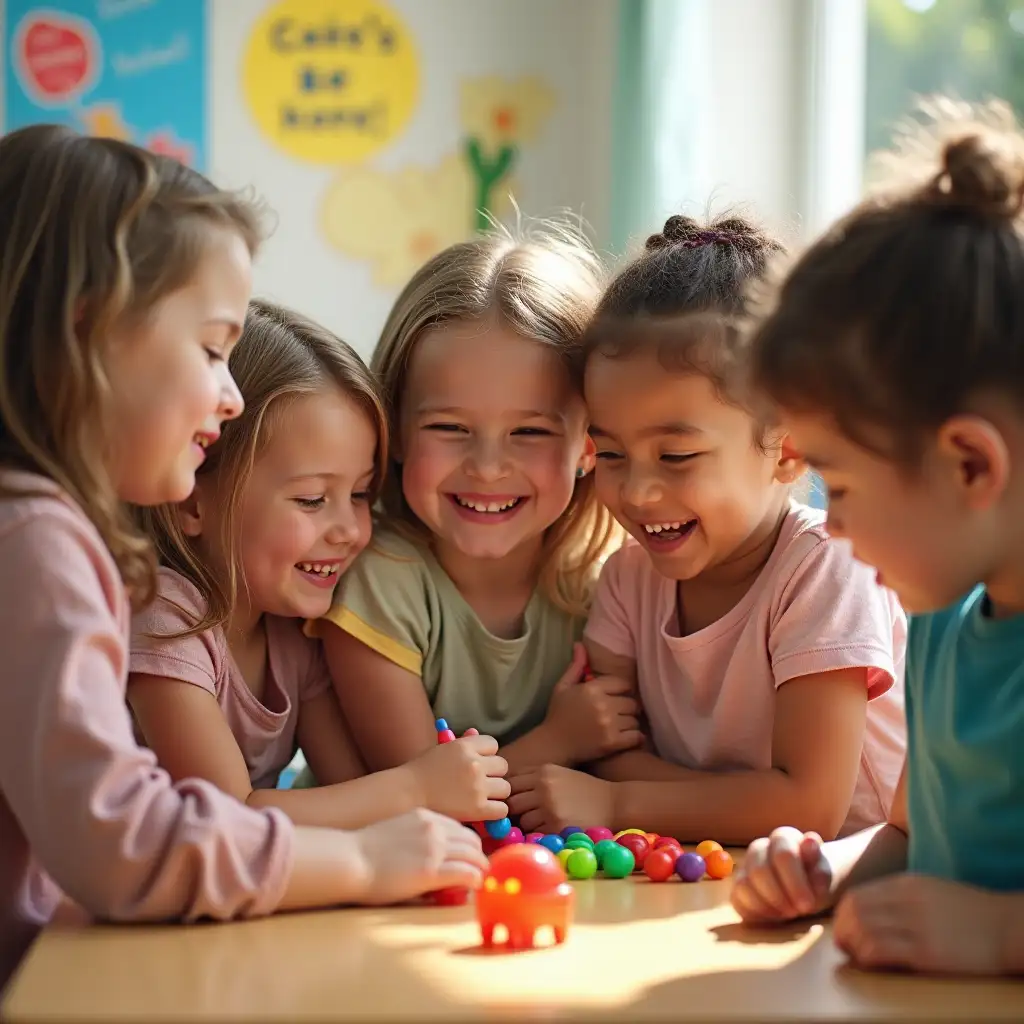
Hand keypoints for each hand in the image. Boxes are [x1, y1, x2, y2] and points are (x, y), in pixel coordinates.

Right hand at [351, 809, 489, 904]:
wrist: (349, 860)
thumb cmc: (363, 850)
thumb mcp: (395, 831)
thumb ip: (415, 837)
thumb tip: (429, 853)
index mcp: (424, 817)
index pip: (457, 827)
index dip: (467, 842)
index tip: (470, 853)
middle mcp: (433, 829)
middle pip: (470, 839)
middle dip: (478, 853)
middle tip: (480, 867)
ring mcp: (434, 849)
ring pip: (472, 855)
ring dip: (480, 866)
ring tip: (482, 877)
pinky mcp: (431, 872)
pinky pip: (465, 872)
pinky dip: (475, 878)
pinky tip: (476, 884)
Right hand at [407, 733, 509, 821]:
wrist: (407, 795)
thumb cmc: (421, 771)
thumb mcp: (441, 750)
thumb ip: (462, 743)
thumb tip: (475, 732)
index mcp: (465, 746)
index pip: (493, 744)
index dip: (487, 755)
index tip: (478, 763)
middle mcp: (474, 764)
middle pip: (502, 766)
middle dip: (493, 774)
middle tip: (480, 782)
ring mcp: (477, 787)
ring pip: (505, 788)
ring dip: (495, 792)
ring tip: (480, 796)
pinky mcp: (478, 809)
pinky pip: (502, 809)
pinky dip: (495, 810)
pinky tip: (483, 810)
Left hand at [508, 764, 614, 833]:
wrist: (614, 803)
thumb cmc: (585, 790)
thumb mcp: (560, 774)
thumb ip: (535, 778)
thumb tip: (507, 788)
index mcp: (543, 772)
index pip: (511, 783)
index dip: (510, 794)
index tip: (516, 802)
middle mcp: (544, 787)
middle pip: (513, 802)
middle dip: (517, 811)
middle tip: (526, 816)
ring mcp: (550, 807)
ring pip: (523, 820)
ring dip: (529, 824)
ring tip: (543, 823)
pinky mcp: (557, 825)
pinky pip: (536, 833)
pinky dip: (541, 834)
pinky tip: (553, 829)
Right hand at [543, 642, 642, 763]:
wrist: (552, 745)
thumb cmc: (557, 715)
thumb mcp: (563, 687)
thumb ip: (576, 666)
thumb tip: (579, 644)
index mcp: (591, 688)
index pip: (623, 684)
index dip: (622, 691)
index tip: (617, 698)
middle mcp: (602, 704)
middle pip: (631, 702)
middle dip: (627, 708)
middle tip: (620, 714)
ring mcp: (608, 724)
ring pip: (635, 719)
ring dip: (630, 723)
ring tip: (622, 726)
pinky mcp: (612, 743)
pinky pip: (636, 736)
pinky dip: (635, 738)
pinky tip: (628, 738)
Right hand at [731, 826, 832, 922]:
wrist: (810, 890)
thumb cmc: (816, 879)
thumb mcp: (822, 872)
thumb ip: (816, 859)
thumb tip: (810, 839)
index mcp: (783, 838)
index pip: (783, 855)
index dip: (795, 882)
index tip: (808, 905)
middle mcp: (759, 847)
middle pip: (759, 870)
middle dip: (779, 896)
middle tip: (796, 911)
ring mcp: (745, 866)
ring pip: (744, 884)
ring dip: (768, 905)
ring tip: (787, 913)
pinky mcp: (738, 886)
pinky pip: (737, 899)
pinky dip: (756, 912)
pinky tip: (774, 916)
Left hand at [834, 874, 1009, 974]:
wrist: (1010, 927)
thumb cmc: (971, 915)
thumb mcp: (931, 893)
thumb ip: (900, 898)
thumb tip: (869, 915)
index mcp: (907, 885)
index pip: (857, 895)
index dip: (842, 917)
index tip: (844, 932)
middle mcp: (908, 900)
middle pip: (855, 910)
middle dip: (842, 931)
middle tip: (845, 948)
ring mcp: (918, 925)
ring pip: (863, 929)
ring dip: (853, 946)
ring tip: (858, 958)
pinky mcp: (928, 951)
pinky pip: (881, 949)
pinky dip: (867, 957)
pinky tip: (873, 965)